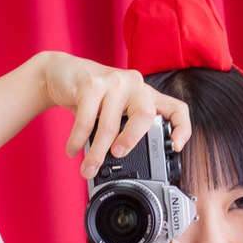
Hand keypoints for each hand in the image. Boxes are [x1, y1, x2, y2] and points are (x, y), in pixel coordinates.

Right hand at [40, 51, 191, 177]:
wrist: (61, 73)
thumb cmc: (93, 98)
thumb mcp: (116, 111)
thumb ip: (125, 130)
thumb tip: (126, 167)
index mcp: (146, 95)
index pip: (175, 109)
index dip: (181, 128)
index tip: (176, 147)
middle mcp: (134, 85)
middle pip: (145, 116)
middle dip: (131, 140)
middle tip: (117, 155)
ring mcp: (114, 82)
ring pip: (111, 124)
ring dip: (97, 153)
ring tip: (88, 169)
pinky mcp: (91, 83)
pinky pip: (86, 120)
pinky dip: (78, 140)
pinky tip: (73, 150)